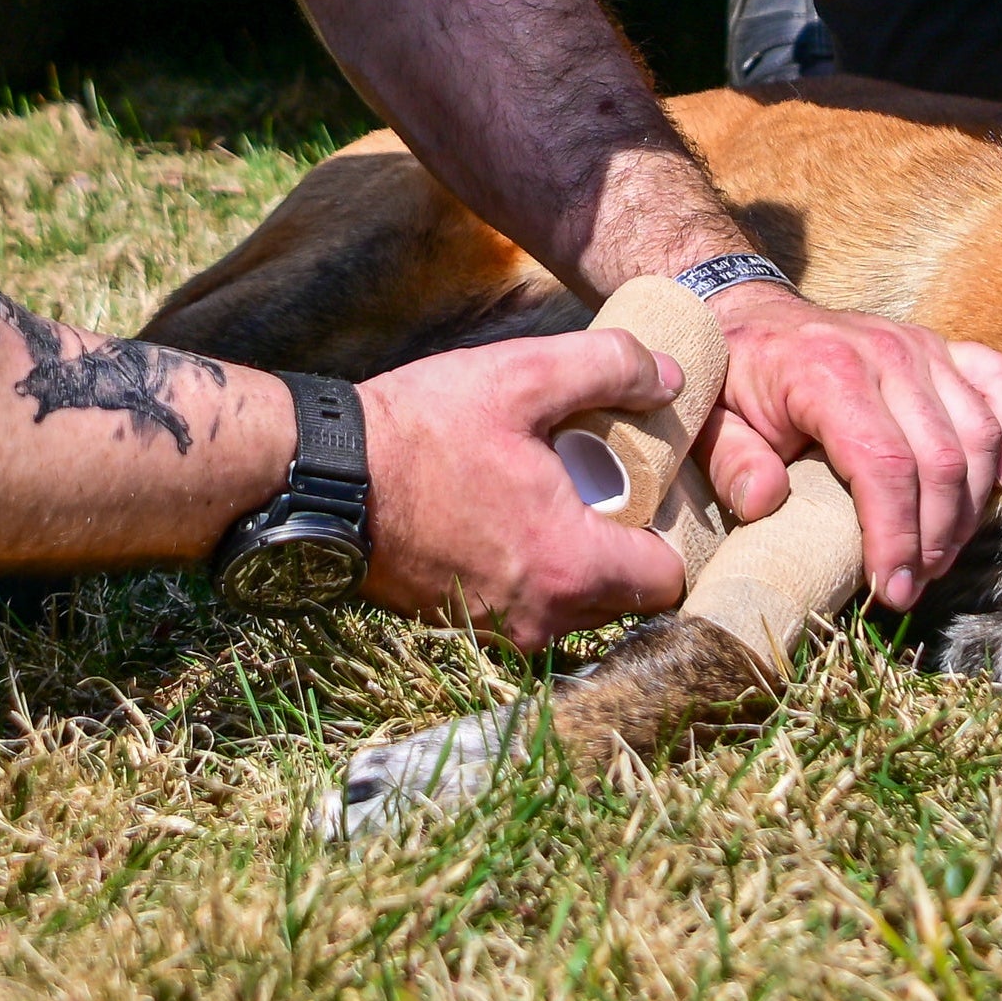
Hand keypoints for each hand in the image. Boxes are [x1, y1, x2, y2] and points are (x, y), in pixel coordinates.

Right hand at [355, 331, 688, 649]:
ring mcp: (495, 632)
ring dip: (581, 560)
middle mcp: (539, 620)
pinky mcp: (461, 628)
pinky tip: (518, 515)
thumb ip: (611, 368)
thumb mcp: (523, 374)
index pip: (668, 581)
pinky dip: (537, 573)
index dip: (676, 530)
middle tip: (615, 482)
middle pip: (625, 598)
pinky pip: (529, 610)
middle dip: (631, 545)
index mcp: (569, 568)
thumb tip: (671, 380)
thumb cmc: (422, 430)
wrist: (325, 479)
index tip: (660, 485)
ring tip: (564, 494)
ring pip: (576, 608)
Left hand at [706, 285, 1001, 613]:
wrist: (754, 315)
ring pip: (977, 433)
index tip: (891, 591)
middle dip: (934, 537)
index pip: (885, 465)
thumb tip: (765, 503)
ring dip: (968, 506)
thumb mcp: (713, 422)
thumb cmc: (735, 380)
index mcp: (828, 371)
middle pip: (939, 458)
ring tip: (939, 556)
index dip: (895, 536)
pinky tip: (995, 483)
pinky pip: (999, 381)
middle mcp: (887, 353)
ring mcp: (921, 345)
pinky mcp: (941, 346)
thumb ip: (732, 463)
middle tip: (912, 586)